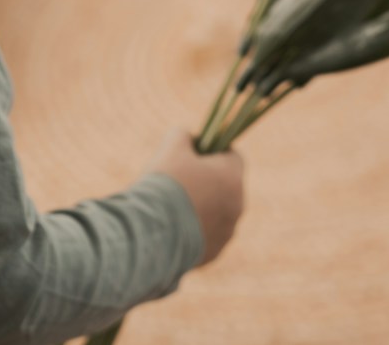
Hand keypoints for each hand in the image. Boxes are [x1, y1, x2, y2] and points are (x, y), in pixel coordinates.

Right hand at [145, 129, 244, 266]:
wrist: (151, 231)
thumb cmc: (164, 184)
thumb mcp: (171, 147)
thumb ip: (184, 135)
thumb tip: (188, 138)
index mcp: (233, 177)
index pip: (234, 157)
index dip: (214, 152)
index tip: (194, 153)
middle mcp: (237, 206)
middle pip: (226, 186)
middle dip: (207, 181)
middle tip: (179, 179)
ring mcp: (227, 232)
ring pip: (217, 213)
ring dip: (201, 207)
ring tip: (172, 206)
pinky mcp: (213, 252)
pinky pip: (207, 235)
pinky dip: (194, 230)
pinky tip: (171, 227)